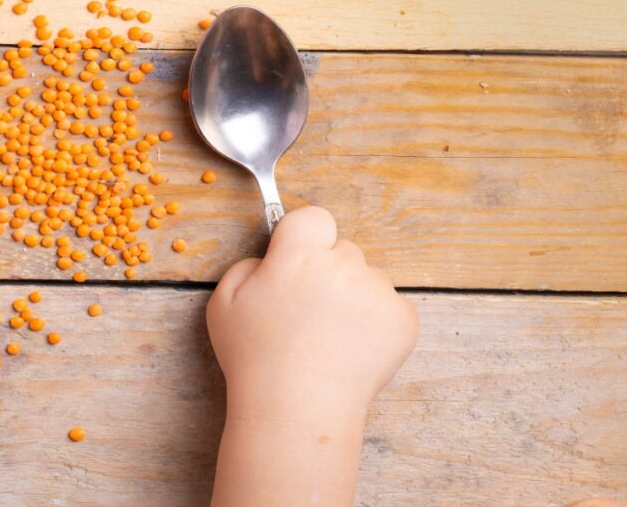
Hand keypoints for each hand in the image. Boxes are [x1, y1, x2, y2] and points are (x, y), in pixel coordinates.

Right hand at [208, 205, 417, 422]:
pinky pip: (391, 305)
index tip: (298, 260)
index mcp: (298, 255)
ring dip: (354, 296)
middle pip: (343, 250)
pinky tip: (351, 346)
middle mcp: (342, 266)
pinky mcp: (403, 320)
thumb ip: (247, 266)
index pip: (315, 217)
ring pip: (368, 278)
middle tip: (309, 309)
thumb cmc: (255, 357)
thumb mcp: (224, 303)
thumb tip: (272, 258)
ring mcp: (377, 292)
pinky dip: (377, 321)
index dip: (305, 237)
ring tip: (330, 335)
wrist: (297, 409)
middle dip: (329, 271)